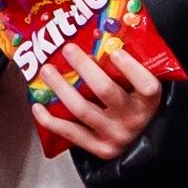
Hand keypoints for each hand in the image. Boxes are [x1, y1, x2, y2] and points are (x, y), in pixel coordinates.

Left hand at [34, 42, 166, 159]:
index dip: (130, 68)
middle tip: (67, 49)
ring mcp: (114, 136)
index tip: (114, 51)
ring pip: (82, 109)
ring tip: (47, 71)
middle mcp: (133, 120)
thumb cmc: (138, 107)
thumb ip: (130, 70)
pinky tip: (38, 106)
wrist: (141, 145)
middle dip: (84, 67)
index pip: (147, 85)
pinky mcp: (98, 148)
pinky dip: (51, 120)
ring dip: (61, 87)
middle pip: (106, 90)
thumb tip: (105, 39)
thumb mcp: (142, 90)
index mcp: (149, 102)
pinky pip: (70, 133)